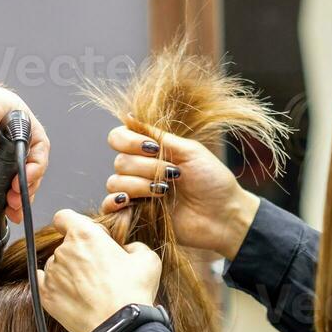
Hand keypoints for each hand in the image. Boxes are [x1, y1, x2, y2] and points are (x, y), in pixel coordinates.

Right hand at [0, 76, 49, 241]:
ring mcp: (2, 127)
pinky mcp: (16, 115)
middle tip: (14, 210)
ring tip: (16, 197)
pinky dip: (36, 164)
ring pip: (29, 159)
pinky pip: (37, 142)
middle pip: (16, 172)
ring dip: (28, 183)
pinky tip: (24, 179)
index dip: (5, 200)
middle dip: (19, 195)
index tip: (9, 216)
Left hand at [39, 210, 161, 331]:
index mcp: (85, 235)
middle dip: (79, 253)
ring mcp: (52, 274)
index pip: (64, 217)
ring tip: (89, 288)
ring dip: (68, 271)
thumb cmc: (133, 293)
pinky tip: (69, 292)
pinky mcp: (46, 295)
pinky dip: (54, 285)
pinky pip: (43, 282)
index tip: (85, 235)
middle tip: (99, 269)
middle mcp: (63, 251)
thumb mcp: (147, 259)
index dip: (75, 224)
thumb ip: (132, 245)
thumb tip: (126, 250)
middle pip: (65, 244)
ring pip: (56, 265)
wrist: (120, 327)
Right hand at [101, 125, 259, 260]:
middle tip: (174, 175)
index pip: (119, 138)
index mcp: (151, 151)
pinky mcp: (135, 214)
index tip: (154, 148)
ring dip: (140, 185)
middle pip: (120, 161)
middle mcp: (140, 169)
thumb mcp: (189, 151)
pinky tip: (130, 202)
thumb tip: (130, 116)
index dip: (130, 141)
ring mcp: (137, 192)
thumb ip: (158, 136)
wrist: (223, 215)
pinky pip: (108, 206)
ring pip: (115, 182)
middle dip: (147, 167)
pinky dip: (114, 202)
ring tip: (165, 192)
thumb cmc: (212, 181)